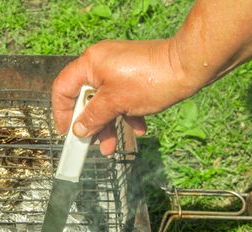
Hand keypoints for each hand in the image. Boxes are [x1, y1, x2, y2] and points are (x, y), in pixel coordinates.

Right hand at [52, 39, 198, 154]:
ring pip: (104, 102)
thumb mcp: (115, 103)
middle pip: (85, 98)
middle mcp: (101, 64)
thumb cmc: (150, 79)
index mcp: (90, 64)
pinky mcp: (133, 76)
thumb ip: (93, 117)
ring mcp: (118, 70)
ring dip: (108, 125)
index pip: (63, 88)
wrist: (189, 67)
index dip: (61, 112)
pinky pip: (121, 98)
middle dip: (90, 124)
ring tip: (111, 146)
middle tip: (90, 144)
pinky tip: (138, 129)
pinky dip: (126, 115)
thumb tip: (78, 130)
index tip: (66, 132)